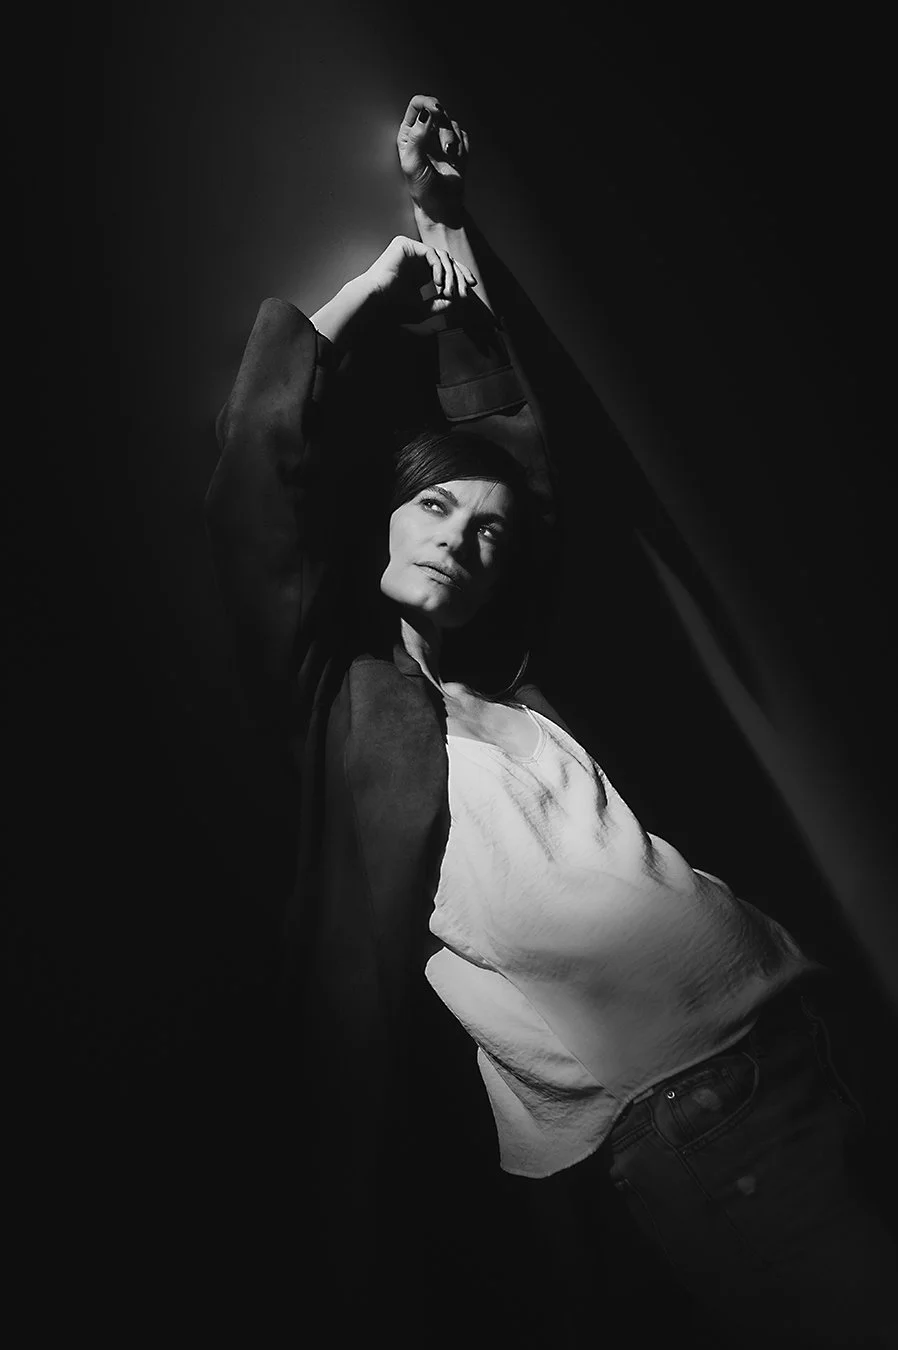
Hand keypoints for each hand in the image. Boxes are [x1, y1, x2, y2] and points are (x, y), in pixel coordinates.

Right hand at [363, 235, 475, 320]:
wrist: (376, 302)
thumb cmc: (395, 308)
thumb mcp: (424, 309)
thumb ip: (441, 304)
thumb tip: (459, 300)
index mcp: (419, 273)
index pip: (445, 270)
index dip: (460, 277)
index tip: (470, 289)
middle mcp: (415, 259)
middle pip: (447, 260)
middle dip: (460, 274)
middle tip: (468, 287)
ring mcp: (410, 250)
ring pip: (441, 256)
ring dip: (450, 274)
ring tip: (449, 292)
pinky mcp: (405, 244)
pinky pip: (431, 253)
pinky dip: (438, 268)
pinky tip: (438, 283)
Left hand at [396, 94, 468, 225]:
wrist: (442, 206)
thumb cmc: (423, 189)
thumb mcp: (413, 163)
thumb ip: (418, 136)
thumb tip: (426, 112)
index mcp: (409, 134)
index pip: (417, 104)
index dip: (428, 103)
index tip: (436, 110)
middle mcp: (424, 133)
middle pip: (438, 111)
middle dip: (444, 128)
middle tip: (445, 147)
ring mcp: (440, 139)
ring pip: (451, 123)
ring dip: (453, 140)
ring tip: (450, 158)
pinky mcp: (456, 146)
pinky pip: (463, 134)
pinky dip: (461, 146)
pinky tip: (455, 160)